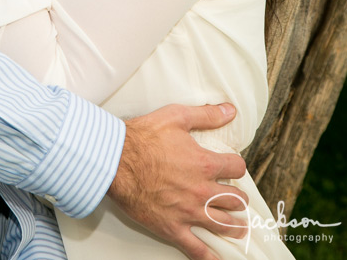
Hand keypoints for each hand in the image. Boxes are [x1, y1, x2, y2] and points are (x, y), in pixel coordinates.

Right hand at [108, 103, 246, 259]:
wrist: (115, 161)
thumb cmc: (143, 137)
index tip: (233, 167)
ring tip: (240, 228)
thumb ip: (206, 115)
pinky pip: (197, 249)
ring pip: (223, 225)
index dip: (236, 166)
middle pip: (234, 200)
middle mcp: (201, 190)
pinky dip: (211, 257)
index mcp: (204, 163)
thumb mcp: (176, 117)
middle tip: (237, 199)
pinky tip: (220, 259)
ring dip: (235, 227)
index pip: (236, 168)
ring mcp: (188, 212)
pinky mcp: (172, 228)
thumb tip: (229, 110)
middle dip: (238, 199)